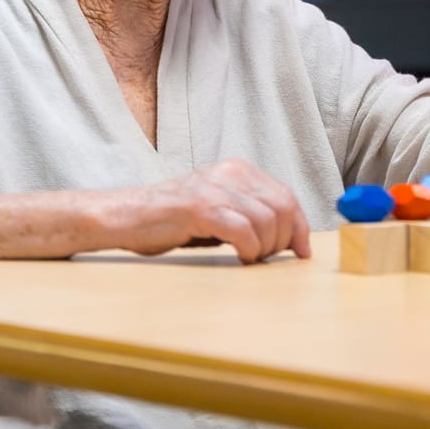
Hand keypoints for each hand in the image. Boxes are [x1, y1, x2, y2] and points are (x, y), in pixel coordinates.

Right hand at [129, 159, 311, 261]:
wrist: (127, 216)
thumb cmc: (174, 220)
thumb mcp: (219, 211)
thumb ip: (249, 216)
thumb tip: (287, 240)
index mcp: (239, 169)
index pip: (286, 196)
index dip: (300, 227)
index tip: (301, 251)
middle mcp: (231, 172)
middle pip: (283, 207)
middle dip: (283, 240)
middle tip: (267, 259)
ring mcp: (215, 187)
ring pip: (266, 220)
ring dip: (265, 248)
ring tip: (250, 258)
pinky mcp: (200, 207)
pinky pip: (242, 230)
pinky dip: (249, 249)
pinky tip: (240, 257)